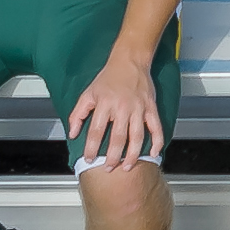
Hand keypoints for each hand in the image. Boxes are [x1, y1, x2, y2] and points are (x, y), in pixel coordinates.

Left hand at [67, 49, 168, 170]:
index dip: (91, 148)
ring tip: (127, 166)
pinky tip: (153, 153)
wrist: (129, 60)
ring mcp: (139, 108)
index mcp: (105, 104)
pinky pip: (156, 127)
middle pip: (118, 138)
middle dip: (112, 157)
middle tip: (109, 168)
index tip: (88, 158)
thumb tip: (72, 133)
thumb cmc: (108, 77)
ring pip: (137, 136)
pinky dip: (156, 141)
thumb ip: (78, 114)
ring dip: (132, 154)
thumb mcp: (88, 93)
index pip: (96, 131)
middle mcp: (122, 107)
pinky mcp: (151, 107)